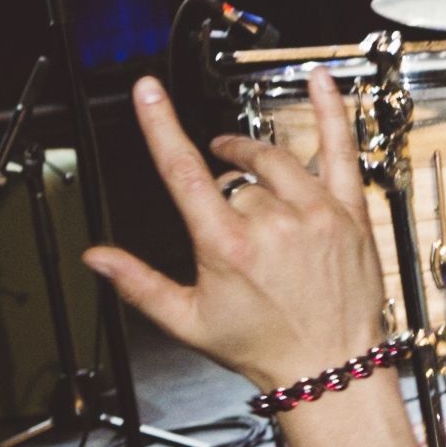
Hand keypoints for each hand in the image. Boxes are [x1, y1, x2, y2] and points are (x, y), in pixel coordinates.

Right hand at [86, 72, 391, 398]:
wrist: (331, 367)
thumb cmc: (263, 346)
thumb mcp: (188, 321)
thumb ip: (138, 284)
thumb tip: (95, 258)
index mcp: (227, 246)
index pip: (183, 172)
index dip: (162, 126)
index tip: (149, 92)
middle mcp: (273, 223)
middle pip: (232, 177)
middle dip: (224, 190)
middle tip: (226, 211)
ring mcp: (316, 213)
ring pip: (274, 163)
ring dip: (254, 160)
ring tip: (244, 166)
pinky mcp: (350, 212)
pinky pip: (342, 150)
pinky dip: (331, 112)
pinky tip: (322, 80)